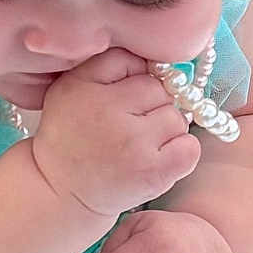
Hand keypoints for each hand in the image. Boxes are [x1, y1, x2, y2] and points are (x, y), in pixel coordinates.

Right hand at [30, 49, 202, 220]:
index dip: (134, 81)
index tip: (122, 101)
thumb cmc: (72, 139)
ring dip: (165, 130)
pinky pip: (189, 147)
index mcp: (83, 86)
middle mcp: (108, 112)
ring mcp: (134, 143)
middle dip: (152, 106)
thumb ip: (107, 64)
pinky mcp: (152, 172)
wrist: (62, 193)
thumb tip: (155, 59)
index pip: (134, 62)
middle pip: (160, 90)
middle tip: (130, 127)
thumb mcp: (71, 89)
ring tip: (140, 145)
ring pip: (176, 117)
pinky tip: (157, 158)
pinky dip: (181, 152)